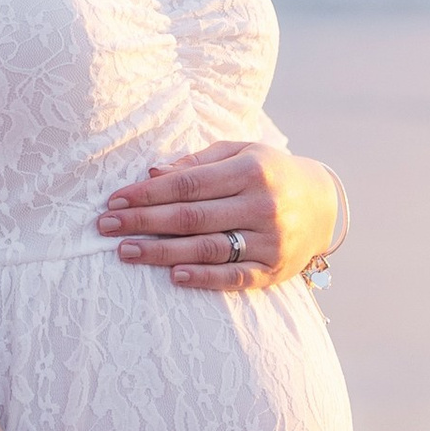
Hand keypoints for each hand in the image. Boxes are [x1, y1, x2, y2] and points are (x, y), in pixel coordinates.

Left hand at [97, 139, 337, 292]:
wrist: (324, 205)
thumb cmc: (269, 172)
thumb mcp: (240, 153)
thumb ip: (197, 162)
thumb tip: (153, 173)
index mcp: (250, 170)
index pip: (187, 184)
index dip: (147, 193)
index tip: (114, 201)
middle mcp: (262, 205)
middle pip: (191, 217)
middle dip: (143, 221)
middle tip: (105, 227)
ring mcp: (269, 240)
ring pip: (207, 248)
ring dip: (161, 252)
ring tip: (126, 251)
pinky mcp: (274, 270)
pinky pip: (233, 276)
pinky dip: (203, 277)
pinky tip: (173, 275)